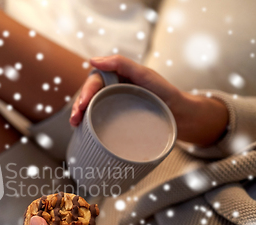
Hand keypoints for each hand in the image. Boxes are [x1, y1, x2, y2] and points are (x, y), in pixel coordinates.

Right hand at [70, 55, 228, 146]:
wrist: (181, 117)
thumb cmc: (166, 94)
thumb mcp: (145, 75)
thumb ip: (122, 63)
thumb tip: (93, 60)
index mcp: (117, 78)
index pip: (95, 82)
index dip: (85, 92)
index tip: (83, 105)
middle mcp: (113, 91)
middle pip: (89, 96)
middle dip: (78, 106)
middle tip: (75, 119)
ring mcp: (114, 106)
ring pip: (91, 109)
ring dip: (79, 116)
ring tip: (75, 126)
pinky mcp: (116, 120)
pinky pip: (99, 120)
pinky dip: (88, 126)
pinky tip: (83, 132)